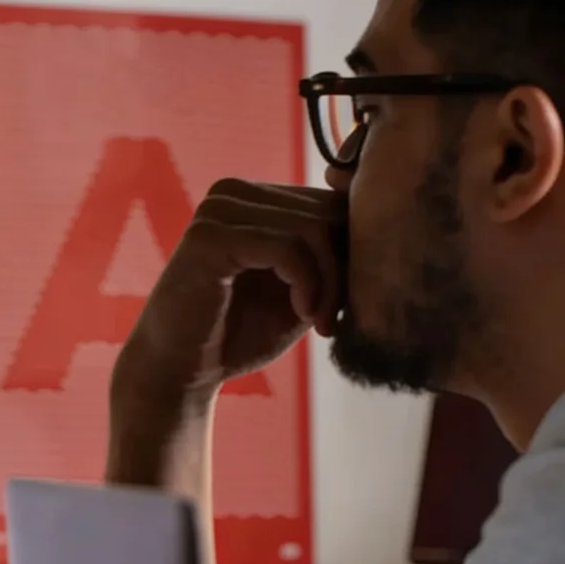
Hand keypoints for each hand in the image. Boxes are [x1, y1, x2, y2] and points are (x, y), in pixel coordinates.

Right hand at [117, 179, 343, 404]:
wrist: (179, 371)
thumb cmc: (238, 334)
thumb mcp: (302, 289)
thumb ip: (332, 255)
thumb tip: (384, 223)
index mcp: (254, 197)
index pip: (332, 200)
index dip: (352, 251)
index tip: (343, 305)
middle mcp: (234, 192)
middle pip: (327, 210)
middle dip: (343, 270)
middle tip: (332, 319)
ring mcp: (218, 209)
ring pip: (312, 228)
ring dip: (328, 283)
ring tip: (319, 322)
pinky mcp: (208, 236)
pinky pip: (286, 247)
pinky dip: (308, 285)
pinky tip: (304, 316)